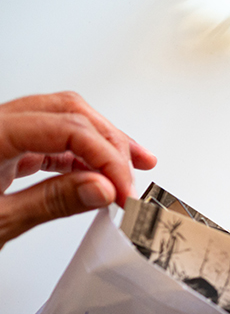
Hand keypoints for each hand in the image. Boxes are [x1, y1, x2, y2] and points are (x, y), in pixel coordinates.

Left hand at [0, 92, 156, 248]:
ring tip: (130, 168)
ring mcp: (0, 132)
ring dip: (100, 143)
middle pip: (69, 111)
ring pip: (62, 118)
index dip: (107, 158)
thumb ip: (50, 201)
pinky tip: (98, 172)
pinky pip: (48, 137)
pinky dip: (78, 153)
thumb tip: (101, 189)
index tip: (125, 191)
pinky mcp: (1, 145)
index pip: (68, 128)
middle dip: (111, 143)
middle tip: (132, 179)